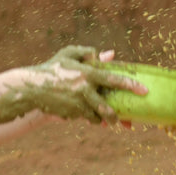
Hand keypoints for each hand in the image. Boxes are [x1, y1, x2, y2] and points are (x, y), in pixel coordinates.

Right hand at [25, 46, 146, 122]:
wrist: (31, 87)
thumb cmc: (52, 68)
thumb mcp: (68, 54)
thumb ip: (88, 53)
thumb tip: (109, 55)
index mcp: (87, 73)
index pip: (113, 79)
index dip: (130, 85)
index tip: (144, 91)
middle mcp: (83, 90)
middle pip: (107, 107)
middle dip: (117, 116)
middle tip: (125, 121)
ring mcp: (76, 104)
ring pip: (96, 116)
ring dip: (102, 119)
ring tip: (107, 120)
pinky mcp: (70, 114)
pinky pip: (85, 118)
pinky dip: (89, 118)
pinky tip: (88, 116)